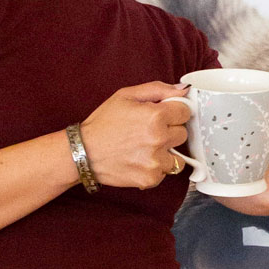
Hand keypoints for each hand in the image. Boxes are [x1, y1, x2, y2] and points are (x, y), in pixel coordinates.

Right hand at [77, 82, 192, 188]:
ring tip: (145, 149)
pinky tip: (139, 161)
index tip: (163, 116)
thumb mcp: (126, 96)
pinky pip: (165, 173)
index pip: (185, 112)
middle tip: (149, 132)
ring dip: (165, 153)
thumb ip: (157, 89)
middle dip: (169, 132)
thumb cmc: (103, 123)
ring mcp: (155, 161)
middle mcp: (158, 139)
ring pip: (177, 157)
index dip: (174, 112)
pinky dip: (155, 168)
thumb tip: (183, 89)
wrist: (83, 152)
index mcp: (155, 116)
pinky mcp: (150, 178)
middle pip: (182, 134)